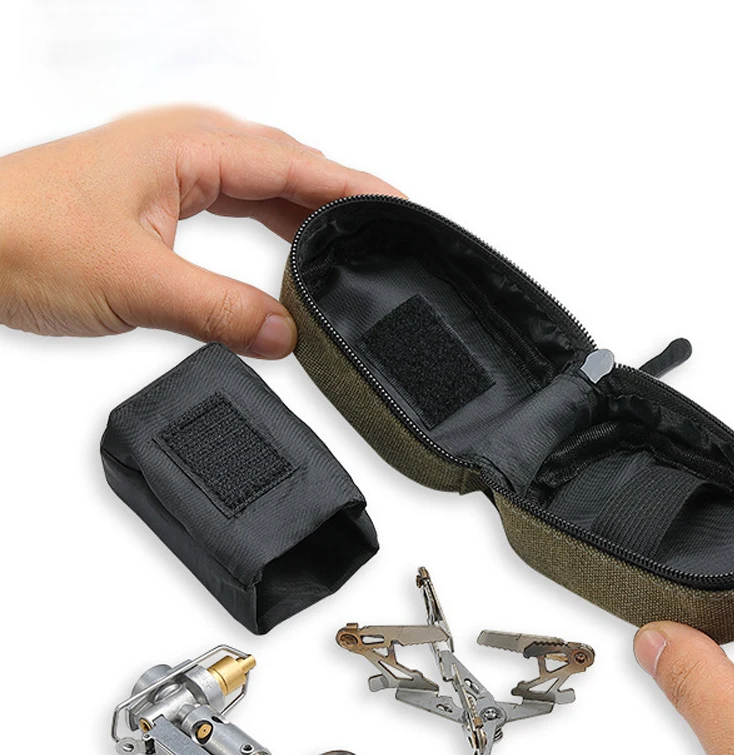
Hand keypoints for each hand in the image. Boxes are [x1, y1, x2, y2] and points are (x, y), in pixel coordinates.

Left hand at [0, 106, 401, 357]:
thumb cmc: (20, 238)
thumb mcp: (137, 285)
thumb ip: (222, 311)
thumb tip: (287, 335)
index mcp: (186, 148)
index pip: (294, 164)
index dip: (353, 188)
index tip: (400, 207)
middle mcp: (181, 146)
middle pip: (284, 164)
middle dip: (337, 194)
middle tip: (385, 227)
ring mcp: (164, 168)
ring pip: (257, 181)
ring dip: (302, 210)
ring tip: (347, 242)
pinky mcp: (150, 196)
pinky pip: (229, 199)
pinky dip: (265, 222)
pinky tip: (282, 248)